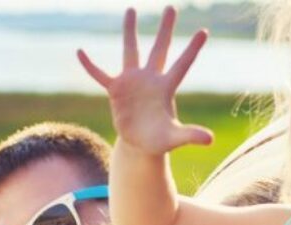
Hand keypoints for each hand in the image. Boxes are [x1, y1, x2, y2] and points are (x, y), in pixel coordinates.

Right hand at [78, 6, 212, 154]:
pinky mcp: (116, 90)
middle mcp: (150, 79)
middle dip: (165, 29)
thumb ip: (190, 135)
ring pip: (131, 51)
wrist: (140, 144)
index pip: (182, 64)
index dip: (192, 49)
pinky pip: (100, 75)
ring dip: (130, 31)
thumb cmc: (159, 140)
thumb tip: (210, 140)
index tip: (204, 32)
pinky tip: (80, 52)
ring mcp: (132, 82)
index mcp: (166, 88)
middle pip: (159, 49)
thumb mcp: (174, 138)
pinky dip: (90, 65)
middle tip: (171, 7)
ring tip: (131, 9)